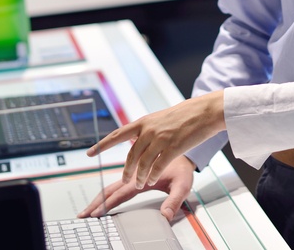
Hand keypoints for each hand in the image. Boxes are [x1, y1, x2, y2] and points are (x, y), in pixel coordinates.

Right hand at [78, 156, 195, 221]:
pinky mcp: (135, 171)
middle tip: (83, 214)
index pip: (121, 193)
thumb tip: (165, 216)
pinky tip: (103, 196)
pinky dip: (108, 190)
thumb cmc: (183, 167)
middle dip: (96, 202)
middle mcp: (135, 173)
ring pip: (112, 184)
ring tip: (89, 208)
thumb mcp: (183, 184)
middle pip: (111, 188)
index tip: (95, 214)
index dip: (107, 205)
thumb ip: (174, 201)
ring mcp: (133, 172)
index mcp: (143, 177)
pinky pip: (118, 180)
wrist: (184, 146)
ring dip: (100, 196)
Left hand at [87, 91, 225, 189]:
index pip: (117, 134)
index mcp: (143, 122)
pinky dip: (152, 175)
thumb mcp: (160, 119)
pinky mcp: (173, 147)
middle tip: (125, 180)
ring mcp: (160, 138)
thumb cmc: (184, 115)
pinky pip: (157, 166)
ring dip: (140, 176)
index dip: (102, 145)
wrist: (204, 111)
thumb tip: (135, 139)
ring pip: (143, 164)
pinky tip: (152, 180)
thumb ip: (147, 130)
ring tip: (140, 183)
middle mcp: (149, 130)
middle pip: (131, 155)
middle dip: (126, 170)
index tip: (88, 153)